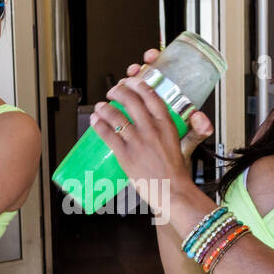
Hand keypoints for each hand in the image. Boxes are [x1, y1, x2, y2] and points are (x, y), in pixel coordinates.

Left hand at [88, 48, 214, 214]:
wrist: (173, 191)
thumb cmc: (176, 172)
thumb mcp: (179, 143)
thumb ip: (169, 131)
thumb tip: (159, 123)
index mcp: (166, 124)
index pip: (150, 95)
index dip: (137, 84)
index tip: (131, 82)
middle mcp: (151, 129)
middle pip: (130, 100)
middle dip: (117, 91)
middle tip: (112, 92)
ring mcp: (138, 142)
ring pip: (115, 116)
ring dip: (104, 108)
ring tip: (99, 107)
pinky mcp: (126, 155)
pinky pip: (108, 135)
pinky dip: (98, 125)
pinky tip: (94, 121)